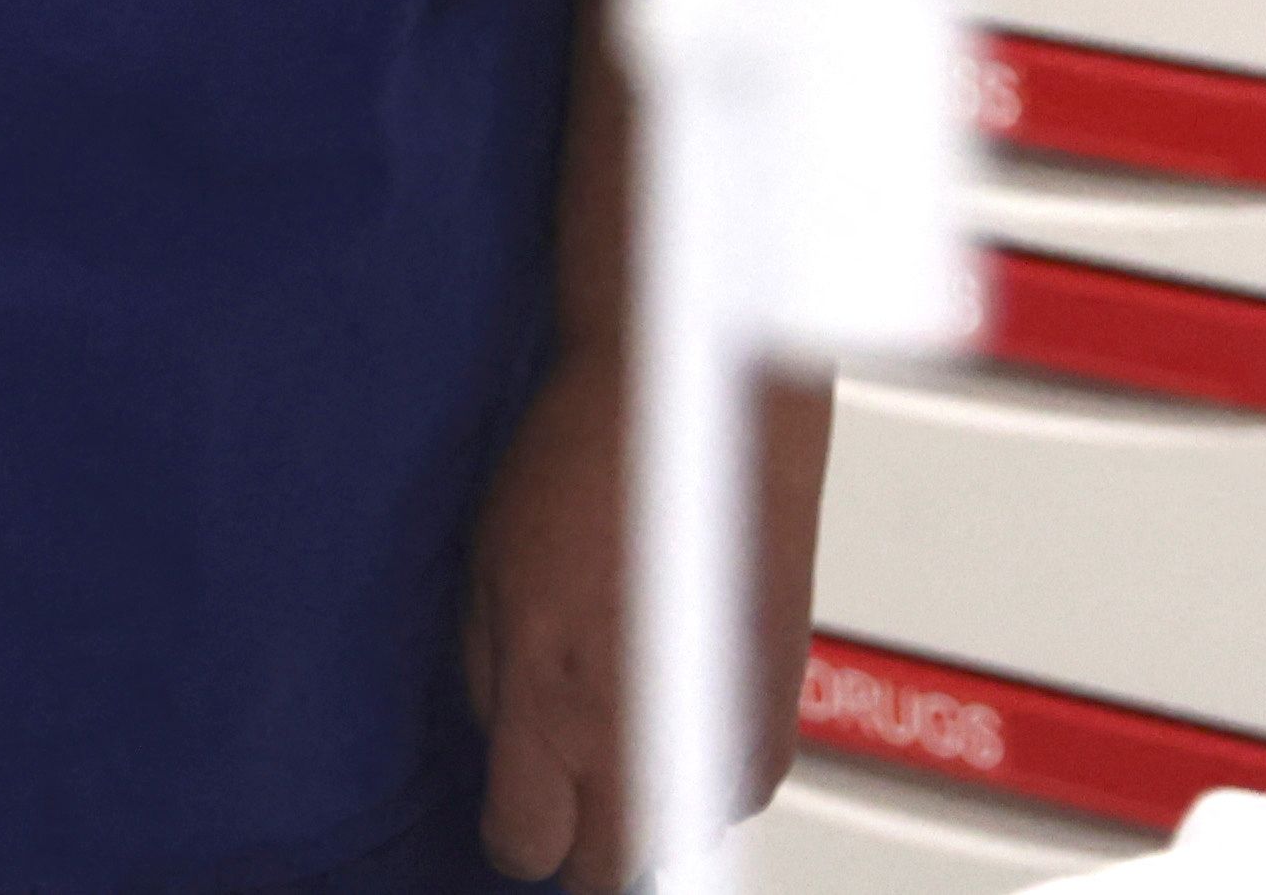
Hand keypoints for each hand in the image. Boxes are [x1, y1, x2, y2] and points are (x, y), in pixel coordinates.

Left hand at [460, 346, 829, 884]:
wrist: (698, 415)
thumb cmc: (586, 468)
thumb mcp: (486, 572)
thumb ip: (491, 684)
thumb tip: (505, 749)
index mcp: (551, 703)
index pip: (526, 848)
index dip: (513, 831)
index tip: (512, 808)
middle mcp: (639, 733)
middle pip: (609, 868)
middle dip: (581, 840)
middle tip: (564, 786)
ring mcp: (718, 731)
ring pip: (678, 837)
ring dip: (647, 804)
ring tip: (625, 724)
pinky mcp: (778, 716)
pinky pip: (735, 793)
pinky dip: (706, 770)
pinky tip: (677, 704)